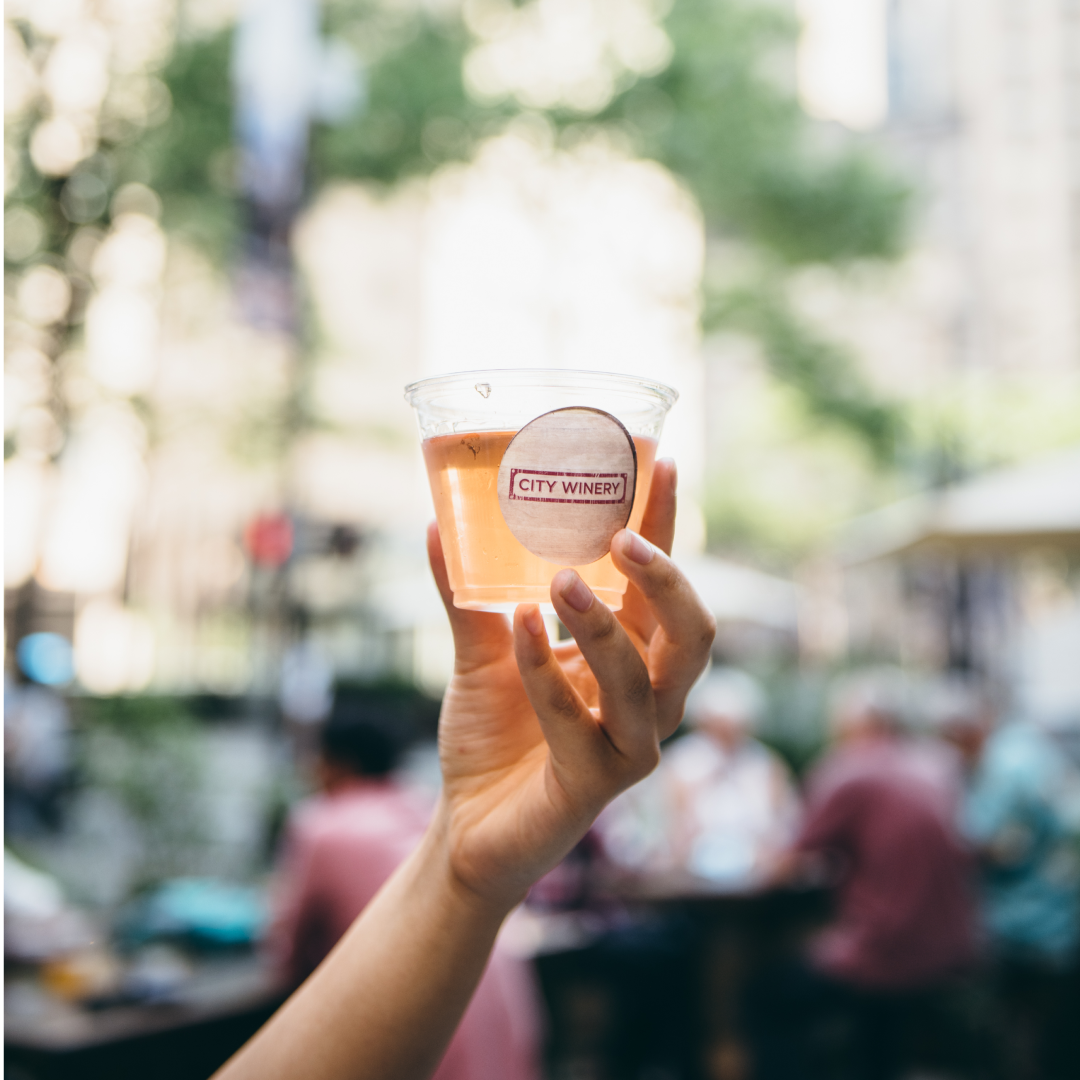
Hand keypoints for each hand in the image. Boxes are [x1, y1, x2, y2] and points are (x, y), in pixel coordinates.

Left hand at [429, 459, 715, 909]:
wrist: (467, 827)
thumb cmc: (492, 738)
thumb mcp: (481, 651)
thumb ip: (468, 595)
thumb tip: (438, 524)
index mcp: (629, 658)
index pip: (662, 586)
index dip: (668, 527)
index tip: (664, 462)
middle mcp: (645, 700)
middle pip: (692, 635)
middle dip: (668, 581)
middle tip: (620, 535)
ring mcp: (628, 746)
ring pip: (647, 682)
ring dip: (607, 625)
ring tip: (561, 579)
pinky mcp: (594, 784)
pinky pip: (578, 721)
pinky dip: (546, 670)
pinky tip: (519, 627)